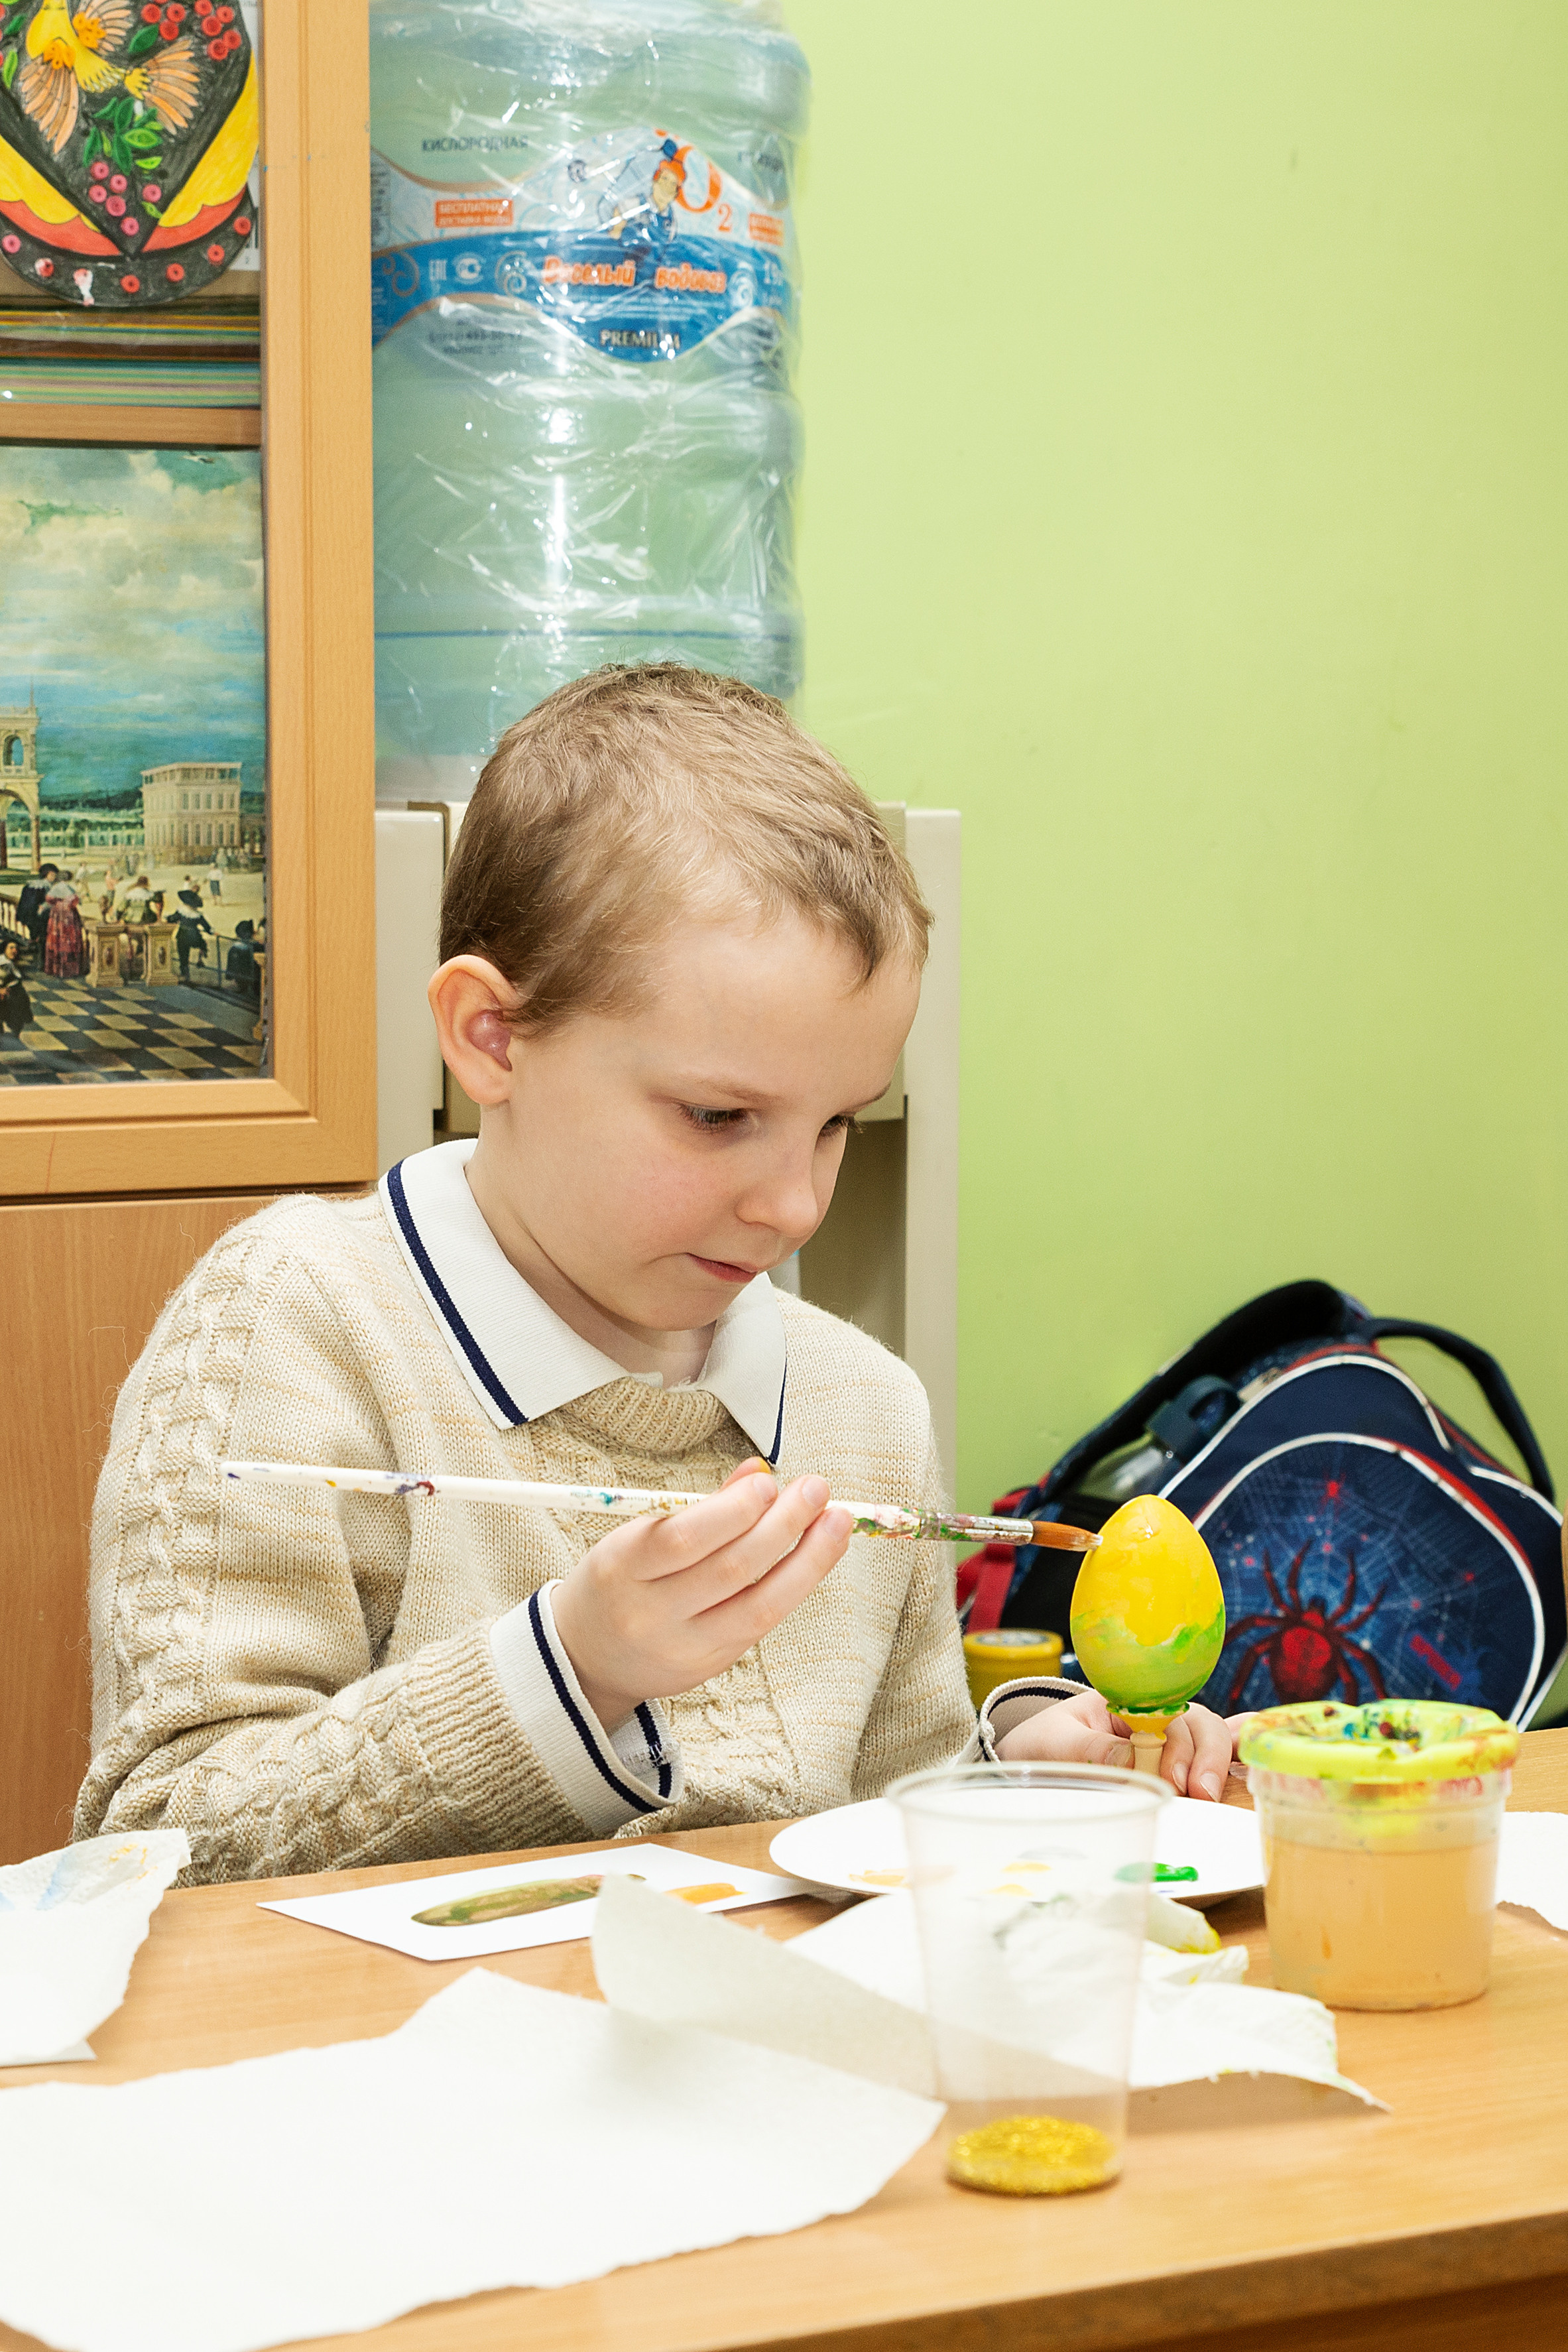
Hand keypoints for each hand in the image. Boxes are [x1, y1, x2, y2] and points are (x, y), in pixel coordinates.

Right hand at [549, 1457, 854, 1730]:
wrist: (586, 1658)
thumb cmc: (617, 1582)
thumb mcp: (637, 1535)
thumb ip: (699, 1508)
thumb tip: (757, 1472)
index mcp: (623, 1568)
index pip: (684, 1539)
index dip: (733, 1510)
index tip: (768, 1482)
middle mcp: (651, 1613)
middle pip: (730, 1569)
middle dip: (783, 1525)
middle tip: (815, 1490)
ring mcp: (683, 1647)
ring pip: (758, 1606)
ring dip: (807, 1561)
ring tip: (835, 1523)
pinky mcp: (710, 1667)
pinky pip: (760, 1625)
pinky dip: (792, 1587)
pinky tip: (813, 1558)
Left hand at [995, 1689, 1243, 1799]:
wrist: (1030, 1759)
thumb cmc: (1045, 1744)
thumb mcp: (1057, 1741)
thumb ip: (1091, 1748)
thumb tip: (1133, 1760)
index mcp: (1128, 1701)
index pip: (1169, 1710)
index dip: (1181, 1743)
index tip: (1176, 1778)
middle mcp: (1155, 1717)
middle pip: (1199, 1725)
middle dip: (1206, 1757)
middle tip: (1201, 1795)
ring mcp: (1166, 1742)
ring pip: (1208, 1744)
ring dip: (1214, 1769)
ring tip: (1206, 1801)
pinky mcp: (1169, 1769)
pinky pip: (1203, 1766)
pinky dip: (1221, 1773)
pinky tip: (1223, 1792)